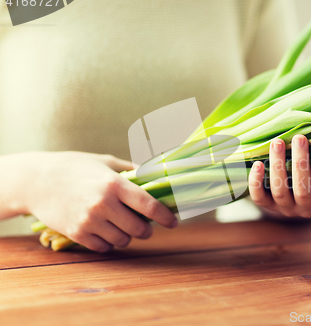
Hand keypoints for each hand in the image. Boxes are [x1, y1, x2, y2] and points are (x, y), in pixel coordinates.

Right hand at [24, 152, 176, 251]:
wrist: (37, 180)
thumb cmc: (76, 167)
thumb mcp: (106, 162)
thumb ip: (132, 170)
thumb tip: (158, 175)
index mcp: (114, 183)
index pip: (149, 205)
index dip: (165, 216)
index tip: (173, 222)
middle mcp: (104, 204)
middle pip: (140, 228)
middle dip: (147, 229)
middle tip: (145, 226)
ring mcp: (90, 221)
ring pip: (123, 240)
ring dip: (128, 236)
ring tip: (123, 227)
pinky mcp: (77, 233)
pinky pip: (104, 247)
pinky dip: (109, 242)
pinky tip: (106, 231)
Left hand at [249, 135, 310, 218]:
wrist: (296, 194)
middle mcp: (306, 209)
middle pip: (302, 190)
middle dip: (299, 164)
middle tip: (299, 139)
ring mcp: (285, 209)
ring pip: (280, 190)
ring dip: (278, 166)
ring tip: (278, 142)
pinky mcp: (267, 205)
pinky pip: (259, 197)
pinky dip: (256, 181)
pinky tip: (257, 162)